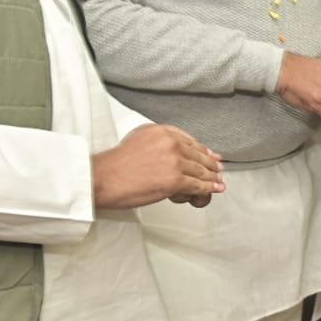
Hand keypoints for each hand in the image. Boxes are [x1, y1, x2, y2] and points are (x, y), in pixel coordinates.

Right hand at [92, 124, 224, 209]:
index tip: (210, 154)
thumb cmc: (113, 166)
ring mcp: (174, 161)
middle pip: (198, 154)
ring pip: (200, 170)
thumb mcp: (137, 141)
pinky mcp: (175, 180)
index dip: (202, 149)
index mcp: (161, 132)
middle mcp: (170, 142)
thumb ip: (157, 144)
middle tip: (218, 168)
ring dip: (212, 177)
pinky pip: (198, 184)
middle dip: (210, 163)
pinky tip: (215, 189)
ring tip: (218, 181)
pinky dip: (209, 188)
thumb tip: (173, 156)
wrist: (102, 178)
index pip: (189, 140)